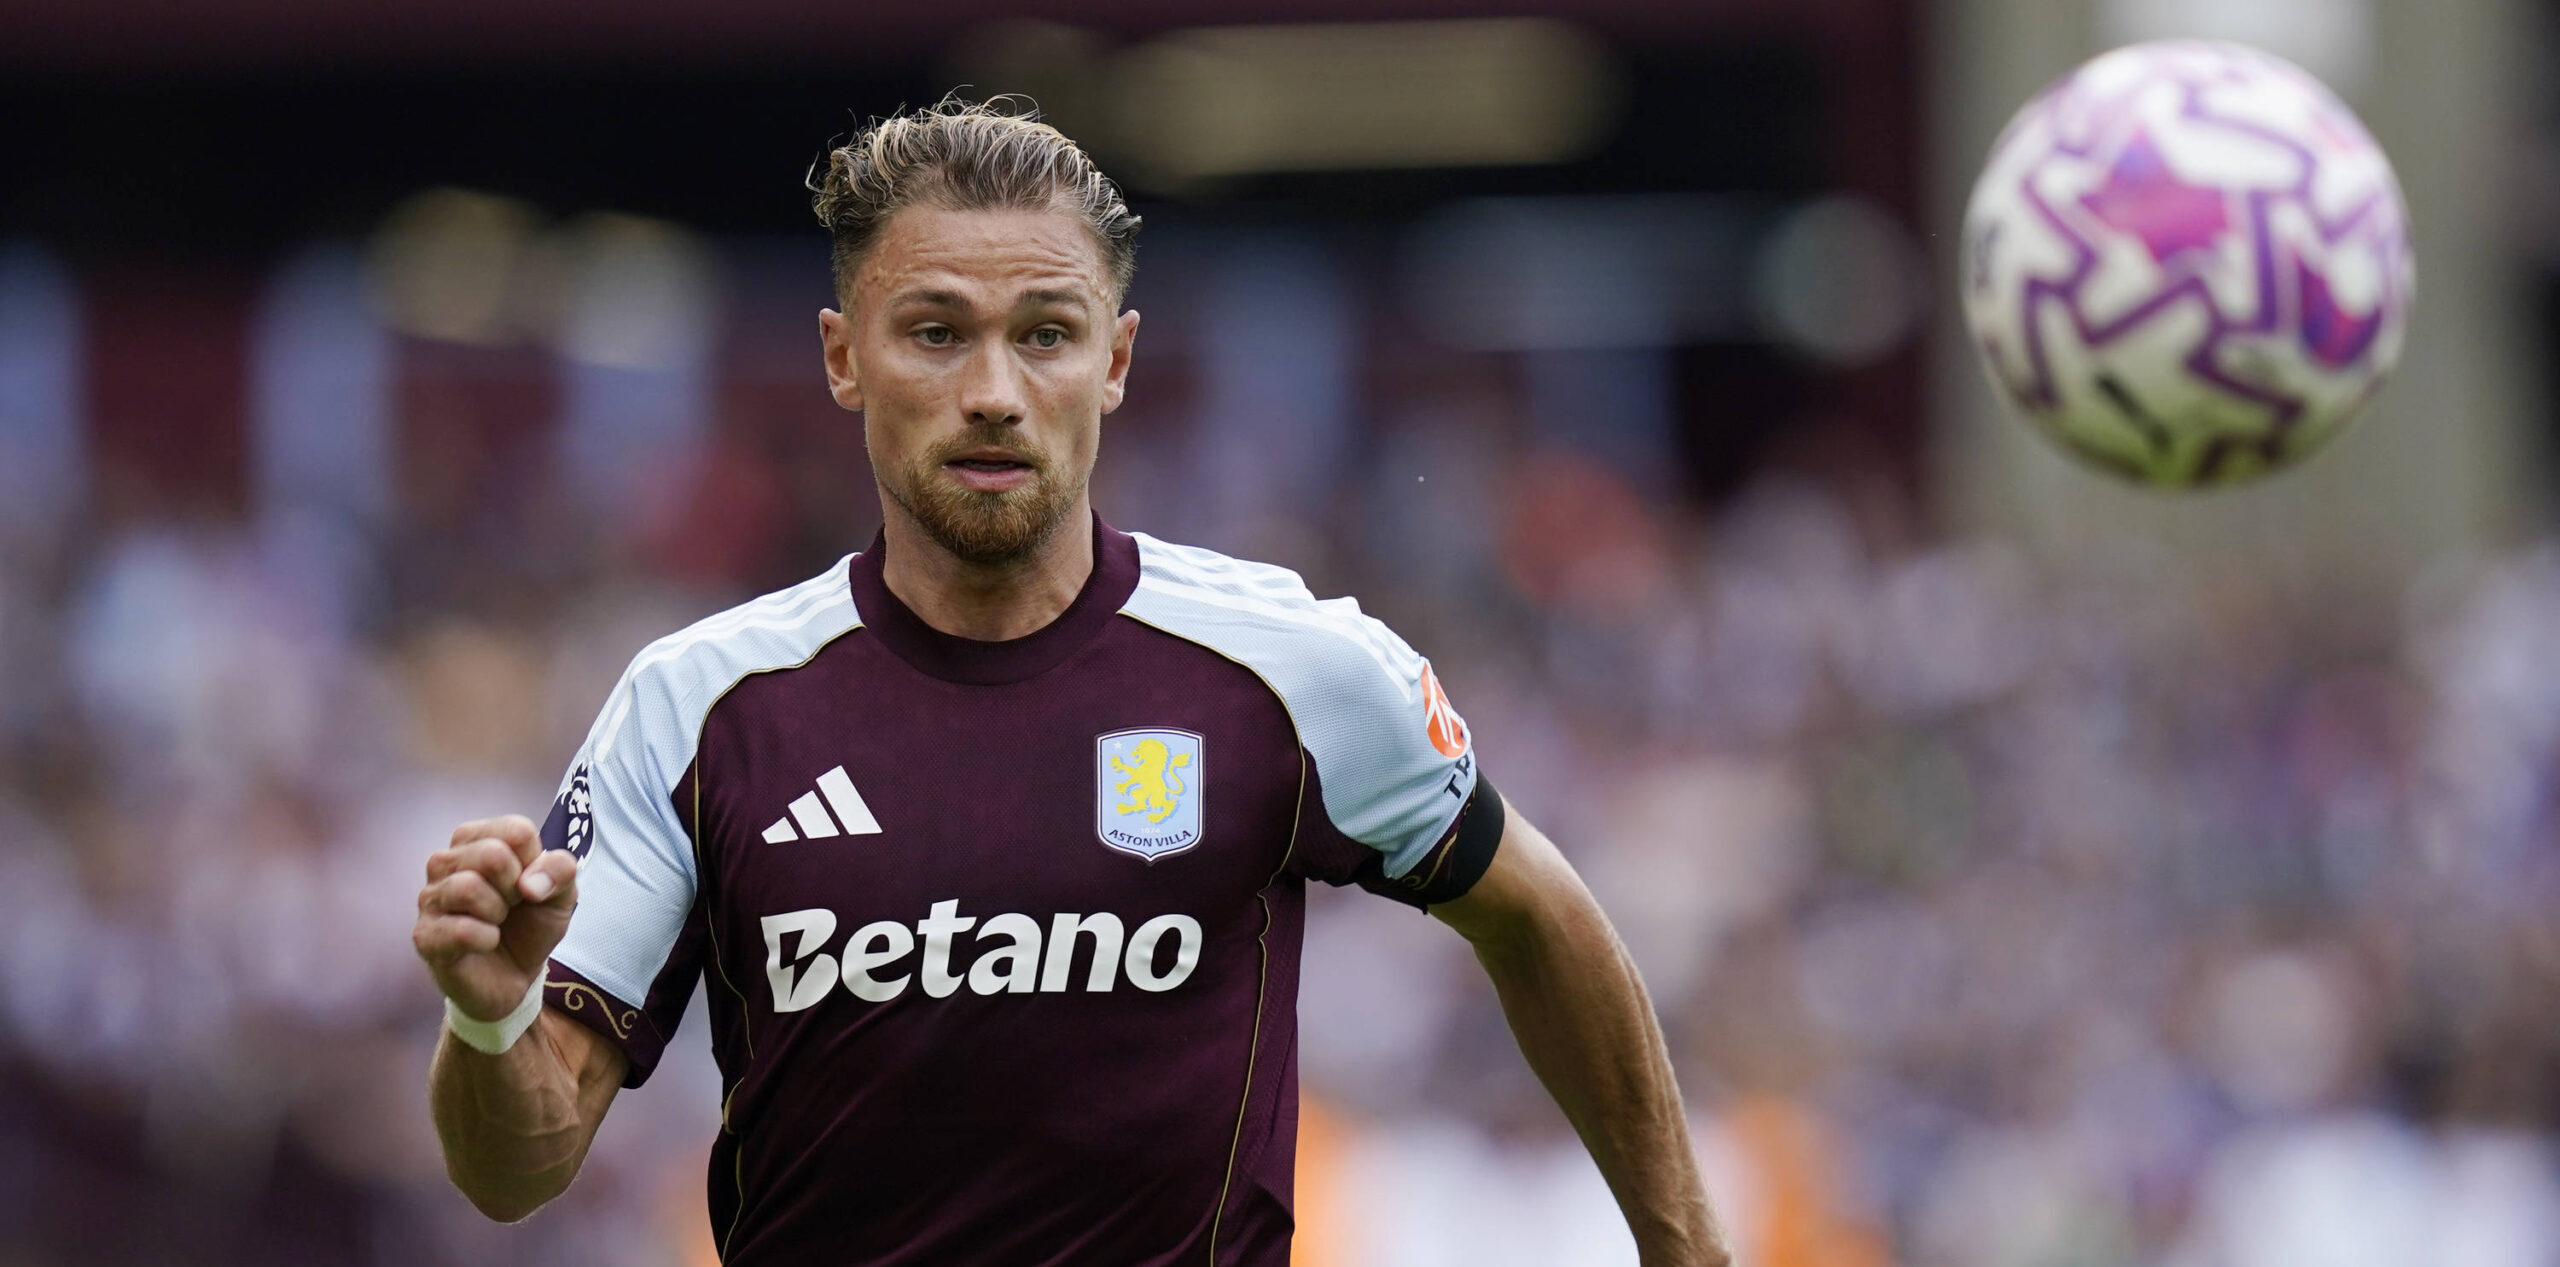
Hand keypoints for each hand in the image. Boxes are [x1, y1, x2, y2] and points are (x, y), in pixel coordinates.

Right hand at [413, 815, 578, 1021]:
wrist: (514, 977)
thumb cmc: (530, 924)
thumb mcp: (561, 893)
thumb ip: (560, 870)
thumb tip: (529, 883)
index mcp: (476, 839)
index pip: (516, 831)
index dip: (536, 864)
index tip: (528, 884)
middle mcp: (445, 862)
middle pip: (491, 854)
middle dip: (516, 887)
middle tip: (513, 905)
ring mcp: (429, 898)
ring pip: (468, 887)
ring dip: (498, 912)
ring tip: (497, 922)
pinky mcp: (424, 936)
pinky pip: (460, 930)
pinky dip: (487, 939)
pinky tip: (487, 942)